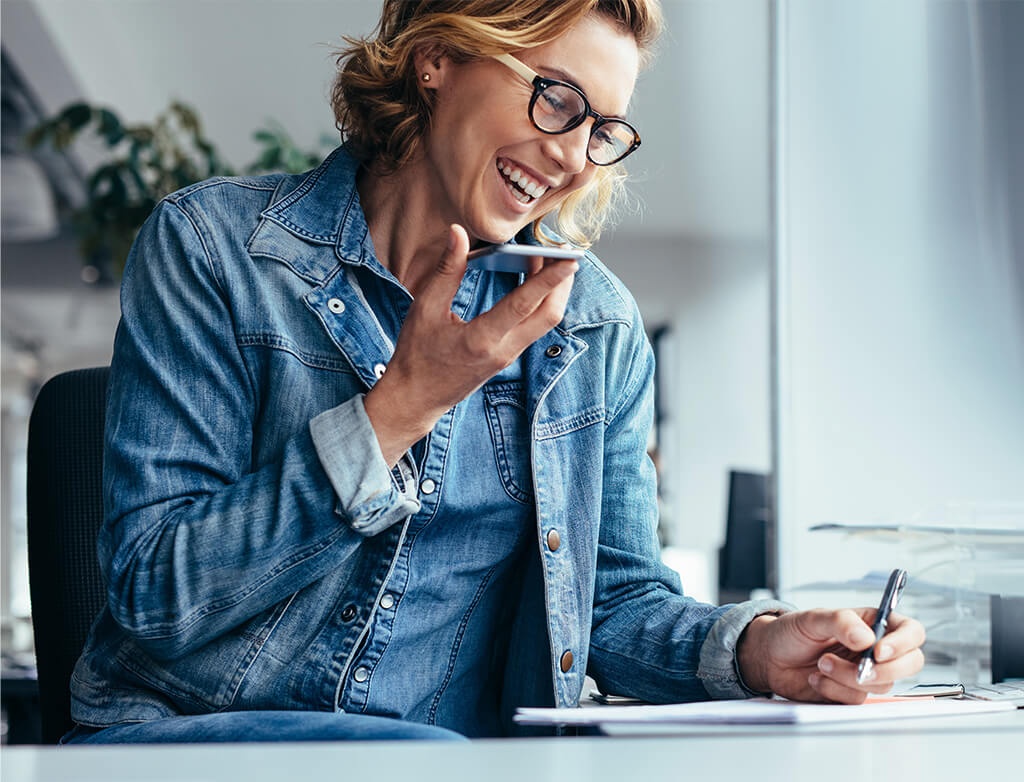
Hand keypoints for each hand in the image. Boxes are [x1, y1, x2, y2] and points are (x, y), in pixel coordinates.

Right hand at [364, 224, 576, 464]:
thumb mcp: (425, 309)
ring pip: (545, 322)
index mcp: (481, 340)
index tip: (569, 260)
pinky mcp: (508, 355)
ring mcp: (509, 356)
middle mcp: (503, 350)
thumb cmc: (416, 355)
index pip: (523, 305)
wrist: (416, 398)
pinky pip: (534, 325)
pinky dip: (540, 301)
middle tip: (565, 252)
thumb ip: (446, 270)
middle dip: (563, 283)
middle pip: (549, 315)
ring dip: (553, 291)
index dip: (549, 280)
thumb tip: (458, 234)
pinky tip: (532, 279)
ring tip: (549, 259)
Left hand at [736, 608, 925, 703]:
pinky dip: (834, 690)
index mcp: (872, 623)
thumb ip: (840, 622)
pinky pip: (857, 699)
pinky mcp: (852, 693)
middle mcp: (875, 649)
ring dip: (848, 678)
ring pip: (881, 685)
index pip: (910, 631)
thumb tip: (866, 639)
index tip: (879, 651)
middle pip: (910, 664)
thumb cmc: (792, 631)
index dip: (903, 643)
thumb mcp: (812, 618)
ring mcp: (866, 673)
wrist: (770, 658)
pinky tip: (816, 678)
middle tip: (858, 669)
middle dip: (884, 670)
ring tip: (821, 664)